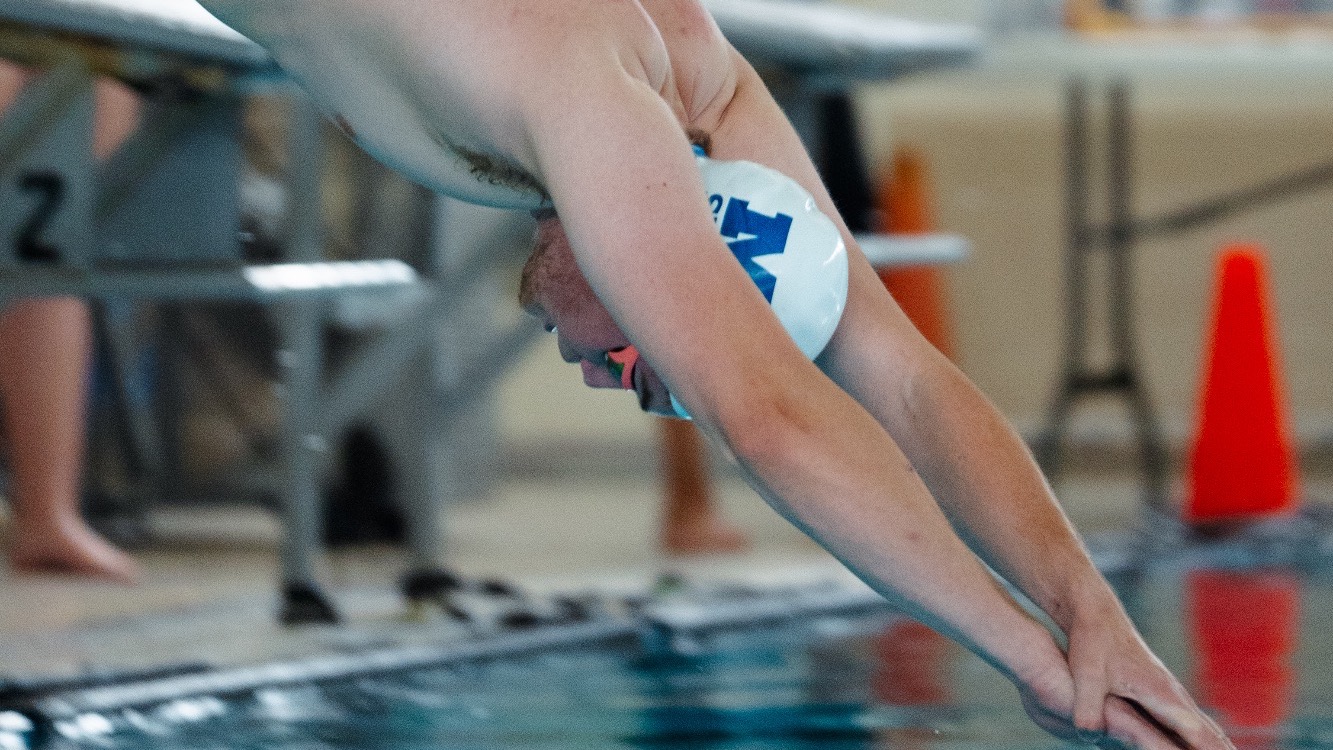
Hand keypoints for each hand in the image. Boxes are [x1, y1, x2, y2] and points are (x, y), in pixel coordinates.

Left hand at [1065, 611, 1234, 749]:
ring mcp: (1168, 691)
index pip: (1198, 732)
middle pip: (1210, 732)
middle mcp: (1173, 693)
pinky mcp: (1158, 690)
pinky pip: (1188, 720)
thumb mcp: (1086, 674)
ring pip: (1202, 725)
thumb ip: (1088, 707)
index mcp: (1162, 693)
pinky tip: (1202, 742)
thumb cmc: (1092, 640)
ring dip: (1216, 744)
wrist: (1094, 611)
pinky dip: (1202, 735)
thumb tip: (1089, 734)